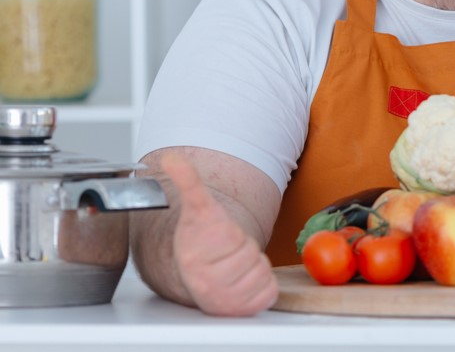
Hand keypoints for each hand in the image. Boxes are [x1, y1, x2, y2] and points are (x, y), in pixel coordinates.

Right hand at [162, 152, 278, 315]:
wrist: (194, 273)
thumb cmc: (198, 240)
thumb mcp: (197, 208)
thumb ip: (188, 181)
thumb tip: (173, 158)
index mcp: (195, 257)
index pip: (235, 240)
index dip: (232, 236)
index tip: (216, 239)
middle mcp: (207, 283)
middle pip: (253, 256)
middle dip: (244, 251)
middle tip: (227, 254)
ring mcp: (225, 300)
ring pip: (262, 273)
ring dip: (253, 267)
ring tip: (233, 266)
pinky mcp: (243, 309)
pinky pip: (269, 292)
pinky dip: (263, 285)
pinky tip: (243, 281)